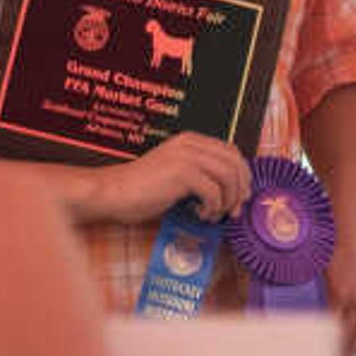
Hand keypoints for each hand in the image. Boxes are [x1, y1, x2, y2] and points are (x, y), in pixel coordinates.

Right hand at [78, 131, 254, 225]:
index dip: (242, 175)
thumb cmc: (141, 189)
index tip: (240, 197)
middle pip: (235, 163)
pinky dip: (212, 207)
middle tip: (233, 210)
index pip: (232, 152)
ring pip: (228, 177)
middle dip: (240, 190)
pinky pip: (213, 192)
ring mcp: (186, 157)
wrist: (113, 192)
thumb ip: (199, 173)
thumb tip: (231, 191)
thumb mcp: (175, 174)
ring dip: (227, 201)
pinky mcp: (181, 174)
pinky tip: (199, 214)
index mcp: (191, 140)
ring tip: (213, 215)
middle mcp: (191, 144)